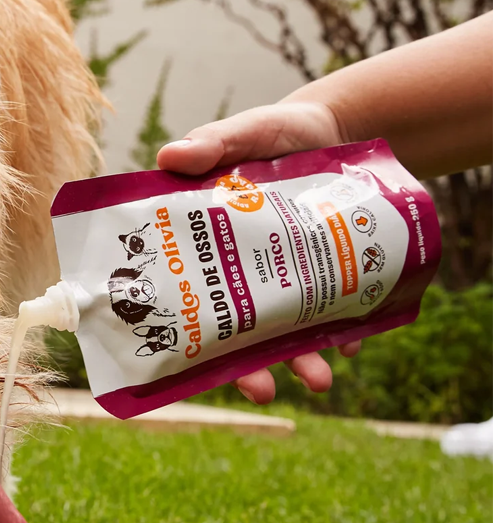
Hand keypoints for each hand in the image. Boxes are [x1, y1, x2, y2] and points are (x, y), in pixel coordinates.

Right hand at [156, 100, 360, 404]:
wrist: (337, 131)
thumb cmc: (273, 134)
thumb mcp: (244, 132)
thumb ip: (212, 144)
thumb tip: (169, 156)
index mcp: (206, 250)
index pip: (186, 297)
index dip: (183, 335)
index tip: (188, 363)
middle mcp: (239, 275)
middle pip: (235, 333)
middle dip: (249, 368)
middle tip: (264, 390)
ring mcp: (282, 280)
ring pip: (284, 333)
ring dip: (300, 361)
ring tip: (320, 379)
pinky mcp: (322, 277)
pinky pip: (331, 315)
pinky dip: (343, 332)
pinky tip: (353, 343)